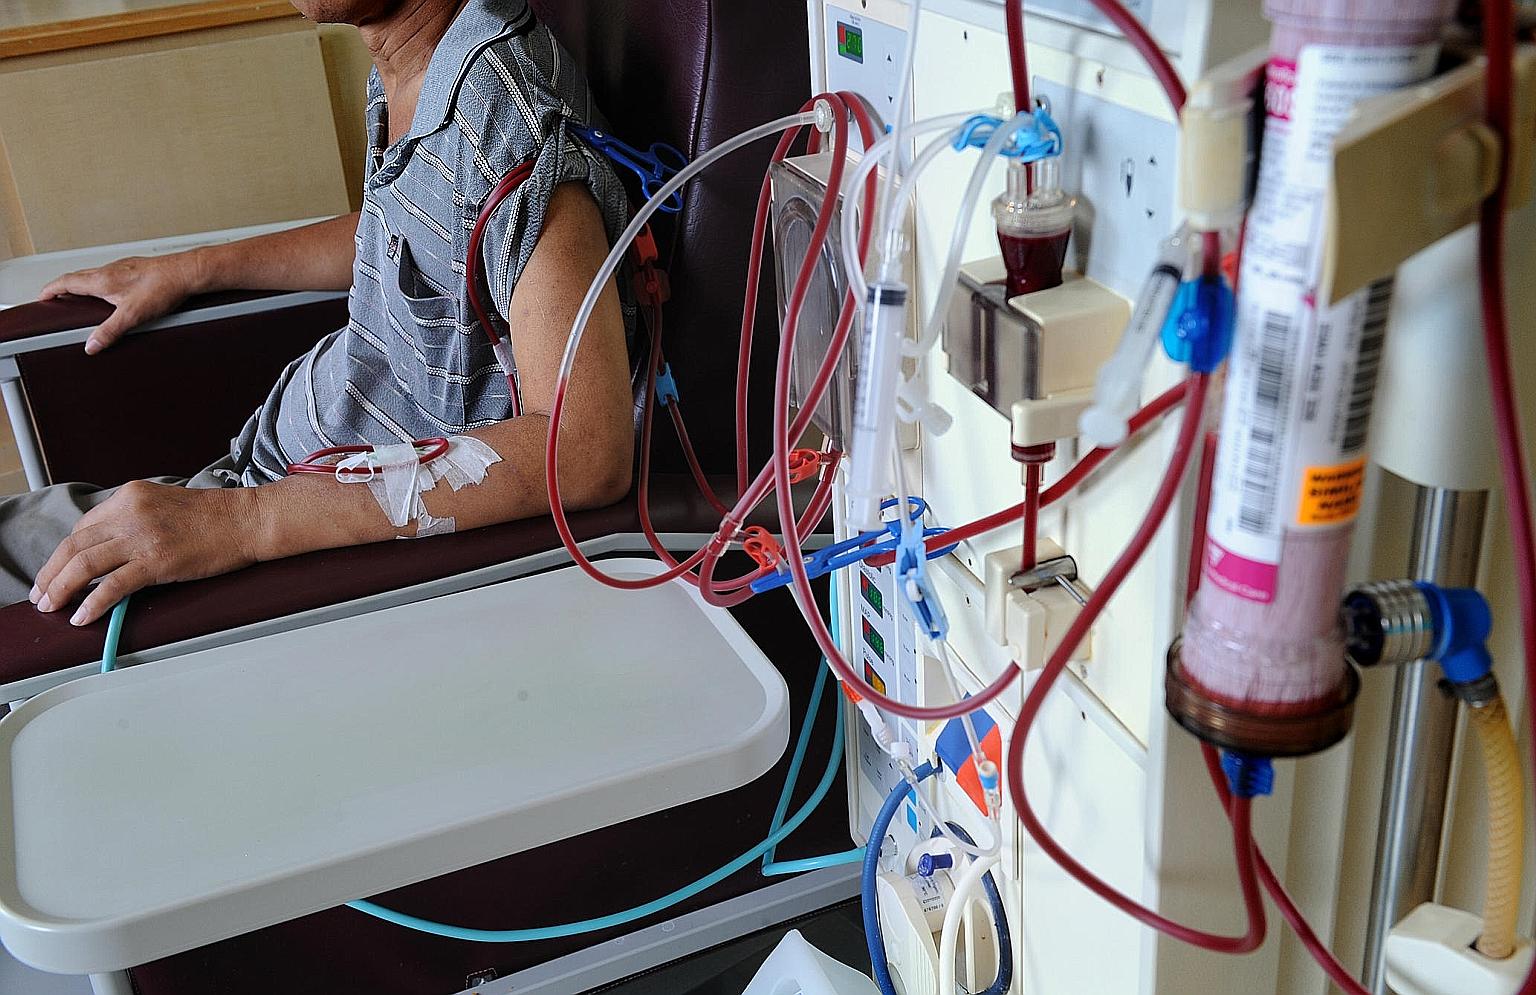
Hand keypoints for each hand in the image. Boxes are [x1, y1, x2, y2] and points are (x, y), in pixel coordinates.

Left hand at [30, 481, 262, 625]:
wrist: (248, 519)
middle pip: (74, 546)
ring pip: (84, 565)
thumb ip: (135, 520)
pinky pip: (113, 585)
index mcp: (130, 496)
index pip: (83, 527)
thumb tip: (111, 550)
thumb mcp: (165, 505)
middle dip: (51, 574)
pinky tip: (83, 616)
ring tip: (52, 606)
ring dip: (61, 589)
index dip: (65, 554)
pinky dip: (92, 603)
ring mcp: (142, 536)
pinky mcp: (157, 561)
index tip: (57, 571)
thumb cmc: (215, 516)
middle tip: (41, 594)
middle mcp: (130, 512)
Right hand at [38, 252, 206, 353]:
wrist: (187, 273)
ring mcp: (123, 268)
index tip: (42, 296)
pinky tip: (114, 293)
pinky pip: (111, 275)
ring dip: (83, 284)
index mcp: (102, 279)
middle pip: (78, 276)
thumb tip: (91, 345)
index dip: (51, 289)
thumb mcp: (132, 315)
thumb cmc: (163, 288)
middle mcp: (110, 270)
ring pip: (95, 275)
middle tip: (57, 297)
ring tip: (81, 296)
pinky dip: (102, 283)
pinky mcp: (136, 269)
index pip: (66, 281)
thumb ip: (109, 331)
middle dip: (64, 287)